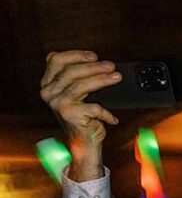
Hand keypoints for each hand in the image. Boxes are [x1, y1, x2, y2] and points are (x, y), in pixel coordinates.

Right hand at [39, 50, 121, 177]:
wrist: (82, 143)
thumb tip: (100, 63)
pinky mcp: (69, 114)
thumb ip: (79, 78)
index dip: (76, 55)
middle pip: (71, 71)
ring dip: (102, 80)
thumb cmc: (84, 116)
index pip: (56, 60)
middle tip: (111, 66)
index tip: (94, 55)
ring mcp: (57, 103)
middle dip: (94, 67)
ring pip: (81, 85)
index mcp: (48, 83)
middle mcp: (48, 92)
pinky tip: (113, 118)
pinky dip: (106, 112)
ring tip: (117, 77)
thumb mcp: (78, 94)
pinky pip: (93, 107)